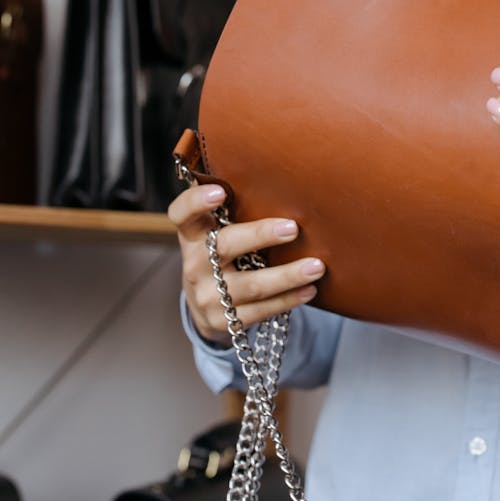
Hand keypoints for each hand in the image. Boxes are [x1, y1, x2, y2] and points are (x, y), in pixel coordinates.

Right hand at [168, 183, 325, 344]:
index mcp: (192, 234)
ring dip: (287, 275)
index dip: (196, 202)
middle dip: (260, 235)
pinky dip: (288, 299)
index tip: (221, 192)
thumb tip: (280, 179)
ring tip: (317, 266)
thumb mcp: (215, 231)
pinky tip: (309, 289)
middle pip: (226, 245)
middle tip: (293, 229)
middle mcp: (194, 263)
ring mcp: (206, 295)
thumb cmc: (221, 252)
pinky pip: (260, 311)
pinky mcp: (221, 321)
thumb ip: (233, 208)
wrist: (204, 303)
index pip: (182, 213)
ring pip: (251, 285)